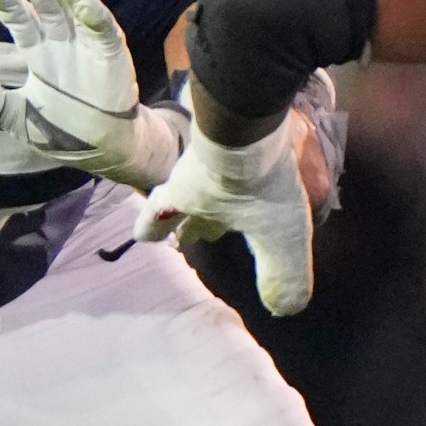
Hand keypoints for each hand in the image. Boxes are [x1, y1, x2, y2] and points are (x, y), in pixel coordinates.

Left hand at [0, 0, 181, 188]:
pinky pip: (104, 31)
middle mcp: (60, 42)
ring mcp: (86, 45)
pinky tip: (85, 8)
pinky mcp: (111, 53)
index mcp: (37, 52)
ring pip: (77, 12)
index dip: (8, 5)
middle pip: (46, 9)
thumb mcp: (17, 117)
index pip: (20, 22)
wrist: (99, 147)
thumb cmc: (59, 129)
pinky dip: (96, 18)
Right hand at [136, 120, 312, 313]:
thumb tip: (284, 308)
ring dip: (202, 187)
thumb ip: (280, 274)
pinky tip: (247, 155)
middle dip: (183, 217)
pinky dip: (229, 158)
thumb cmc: (256, 186)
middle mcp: (190, 177)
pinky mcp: (228, 123)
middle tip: (182, 226)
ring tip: (212, 191)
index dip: (151, 230)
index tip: (142, 237)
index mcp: (190, 206)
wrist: (254, 118)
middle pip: (180, 200)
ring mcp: (207, 148)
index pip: (160, 222)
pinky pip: (222, 148)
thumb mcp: (277, 238)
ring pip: (198, 174)